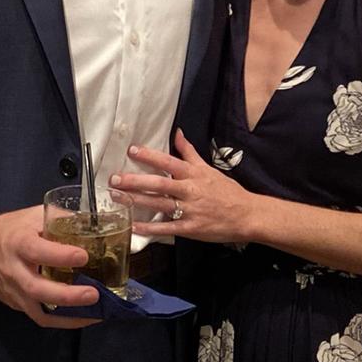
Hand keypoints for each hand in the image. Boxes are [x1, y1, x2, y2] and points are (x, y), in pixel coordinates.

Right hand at [0, 206, 100, 326]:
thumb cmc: (10, 230)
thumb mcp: (32, 216)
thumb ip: (60, 219)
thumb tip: (93, 223)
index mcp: (19, 243)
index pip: (38, 252)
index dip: (61, 256)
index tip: (83, 256)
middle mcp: (14, 271)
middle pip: (38, 289)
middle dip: (68, 296)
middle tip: (93, 294)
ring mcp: (14, 292)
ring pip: (39, 312)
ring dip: (70, 316)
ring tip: (96, 312)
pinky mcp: (16, 304)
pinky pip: (40, 317)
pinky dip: (63, 321)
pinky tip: (83, 317)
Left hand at [110, 131, 254, 245]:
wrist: (247, 215)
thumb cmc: (227, 191)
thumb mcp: (209, 168)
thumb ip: (190, 152)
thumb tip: (177, 132)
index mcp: (194, 174)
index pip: (169, 162)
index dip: (150, 156)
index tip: (132, 150)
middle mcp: (190, 191)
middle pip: (159, 184)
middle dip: (135, 181)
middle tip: (114, 179)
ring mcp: (189, 210)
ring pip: (159, 204)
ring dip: (136, 201)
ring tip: (116, 198)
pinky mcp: (190, 229)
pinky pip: (167, 228)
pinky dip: (149, 228)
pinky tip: (132, 226)